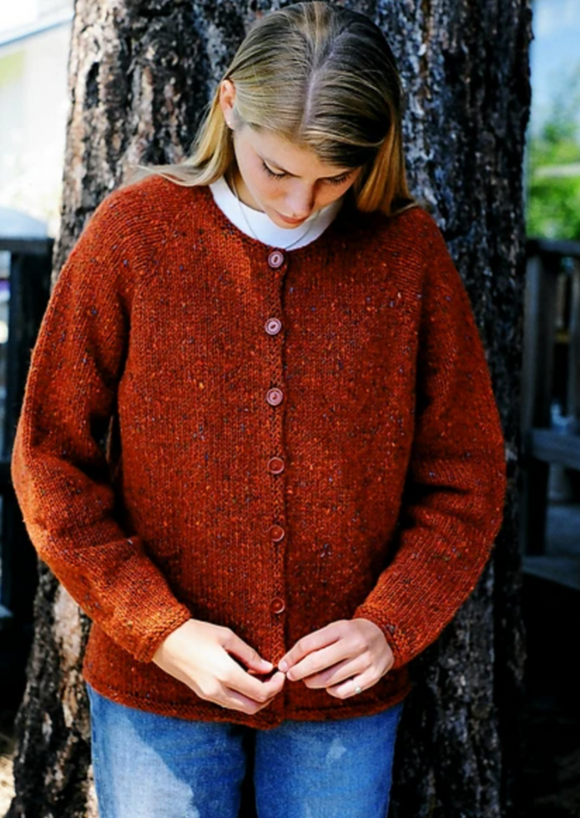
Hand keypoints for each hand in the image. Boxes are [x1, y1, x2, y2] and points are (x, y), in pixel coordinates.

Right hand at [152, 619, 284, 714]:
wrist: (163, 641)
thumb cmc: (195, 632)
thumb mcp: (226, 636)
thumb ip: (249, 654)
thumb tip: (267, 667)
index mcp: (226, 674)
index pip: (260, 693)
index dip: (276, 686)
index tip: (281, 674)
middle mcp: (217, 690)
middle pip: (253, 707)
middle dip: (269, 696)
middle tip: (274, 679)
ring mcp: (208, 695)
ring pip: (241, 708)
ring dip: (255, 698)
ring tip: (260, 678)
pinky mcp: (202, 694)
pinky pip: (229, 702)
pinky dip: (241, 696)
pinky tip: (244, 679)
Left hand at [277, 618, 393, 699]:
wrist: (385, 635)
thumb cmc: (351, 634)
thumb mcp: (335, 630)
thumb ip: (314, 643)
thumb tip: (288, 662)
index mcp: (342, 628)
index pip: (309, 644)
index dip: (292, 656)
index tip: (283, 665)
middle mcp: (355, 644)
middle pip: (317, 663)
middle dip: (298, 672)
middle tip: (291, 675)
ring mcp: (365, 661)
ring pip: (328, 680)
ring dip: (313, 682)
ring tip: (309, 679)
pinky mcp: (373, 677)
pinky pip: (343, 691)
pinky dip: (331, 691)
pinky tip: (329, 685)